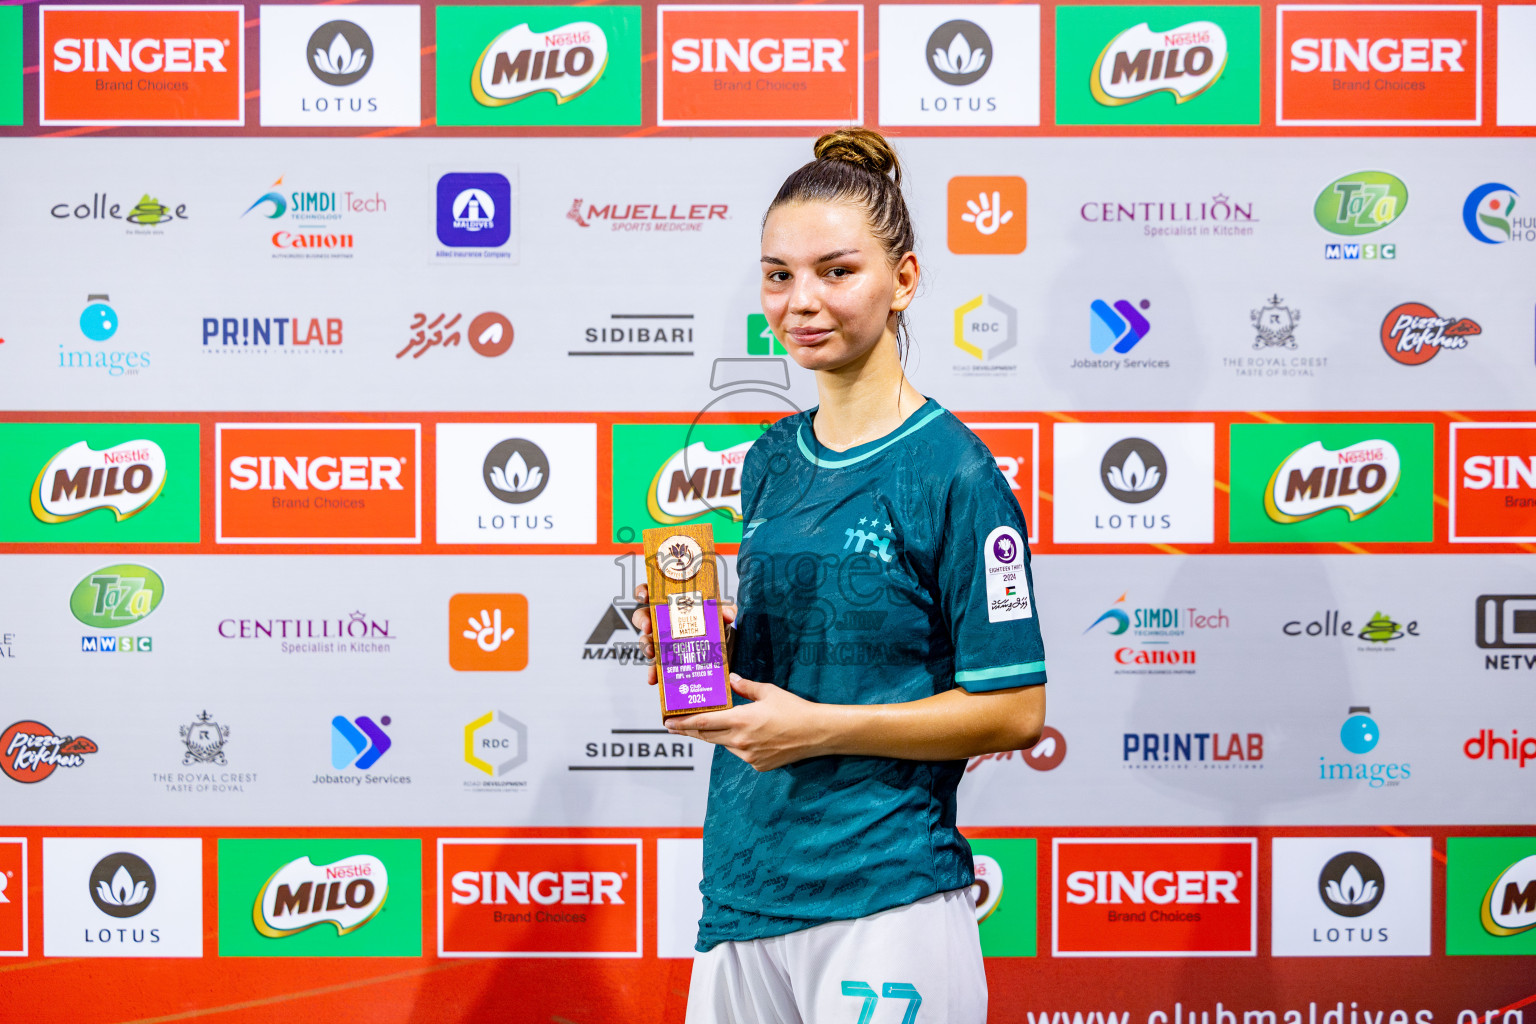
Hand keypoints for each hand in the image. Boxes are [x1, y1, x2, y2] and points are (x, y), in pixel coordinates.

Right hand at [630, 583, 735, 687]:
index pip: (652, 593)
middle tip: (648, 626)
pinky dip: (653, 671)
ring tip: (652, 652)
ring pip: (646, 640)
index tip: (643, 596)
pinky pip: (654, 664)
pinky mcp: (665, 658)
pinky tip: (654, 677)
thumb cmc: (716, 625)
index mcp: (673, 604)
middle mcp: (663, 620)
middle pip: (643, 616)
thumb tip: (727, 613)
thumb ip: (727, 610)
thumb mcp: (722, 616)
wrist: (722, 649)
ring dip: (646, 646)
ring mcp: (661, 640)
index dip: (643, 591)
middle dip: (642, 620)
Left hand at [665, 674, 827, 771]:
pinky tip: (744, 736)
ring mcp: (749, 755)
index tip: (668, 723)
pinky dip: (737, 744)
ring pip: (724, 745)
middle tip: (676, 726)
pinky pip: (740, 753)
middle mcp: (741, 741)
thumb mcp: (768, 692)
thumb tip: (731, 679)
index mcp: (741, 720)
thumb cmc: (794, 710)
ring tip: (708, 727)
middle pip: (707, 737)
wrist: (817, 733)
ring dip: (715, 736)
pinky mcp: (758, 765)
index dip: (683, 724)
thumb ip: (745, 687)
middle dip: (691, 731)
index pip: (704, 722)